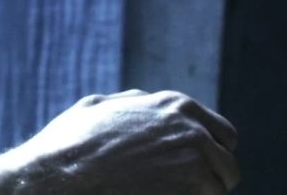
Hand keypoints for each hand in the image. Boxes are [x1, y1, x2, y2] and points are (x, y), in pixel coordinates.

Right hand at [10, 89, 239, 193]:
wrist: (59, 176)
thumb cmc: (72, 144)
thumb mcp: (101, 107)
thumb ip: (134, 103)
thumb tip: (146, 101)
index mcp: (177, 106)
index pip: (223, 135)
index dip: (211, 154)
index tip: (198, 169)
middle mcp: (193, 130)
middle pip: (227, 166)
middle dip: (210, 178)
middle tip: (183, 190)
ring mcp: (195, 163)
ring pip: (218, 189)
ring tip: (165, 193)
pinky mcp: (191, 191)